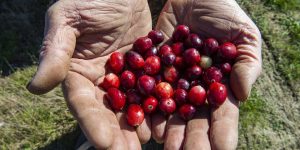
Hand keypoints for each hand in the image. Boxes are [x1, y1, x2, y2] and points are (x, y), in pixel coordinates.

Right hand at [26, 0, 151, 148]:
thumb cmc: (87, 0)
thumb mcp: (66, 20)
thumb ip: (54, 52)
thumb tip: (36, 87)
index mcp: (78, 73)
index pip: (83, 103)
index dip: (91, 123)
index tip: (102, 144)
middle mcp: (101, 80)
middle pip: (108, 112)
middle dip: (117, 134)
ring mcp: (126, 77)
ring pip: (132, 106)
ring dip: (138, 126)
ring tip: (146, 143)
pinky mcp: (146, 69)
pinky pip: (152, 89)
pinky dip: (158, 105)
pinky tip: (165, 121)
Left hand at [151, 0, 261, 148]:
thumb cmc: (223, 14)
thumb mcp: (244, 35)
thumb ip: (247, 64)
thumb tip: (241, 94)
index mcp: (218, 85)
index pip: (222, 114)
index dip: (222, 132)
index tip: (221, 149)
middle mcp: (194, 88)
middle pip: (194, 119)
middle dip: (192, 139)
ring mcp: (173, 80)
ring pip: (171, 111)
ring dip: (169, 130)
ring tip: (167, 146)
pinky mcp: (153, 69)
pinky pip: (150, 90)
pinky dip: (148, 106)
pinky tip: (147, 122)